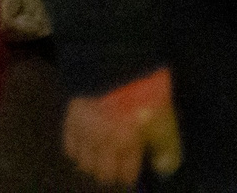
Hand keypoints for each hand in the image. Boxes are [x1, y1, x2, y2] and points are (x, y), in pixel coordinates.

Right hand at [62, 80, 181, 187]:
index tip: (131, 173)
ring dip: (92, 165)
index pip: (124, 176)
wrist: (114, 60)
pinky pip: (69, 146)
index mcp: (126, 143)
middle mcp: (101, 141)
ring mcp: (84, 130)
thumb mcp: (164, 120)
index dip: (129, 176)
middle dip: (110, 174)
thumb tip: (161, 169)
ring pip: (83, 163)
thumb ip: (166, 150)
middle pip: (101, 174)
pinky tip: (86, 148)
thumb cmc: (144, 92)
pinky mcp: (71, 117)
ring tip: (101, 160)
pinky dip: (76, 152)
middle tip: (116, 168)